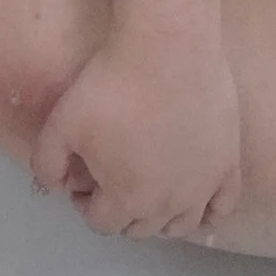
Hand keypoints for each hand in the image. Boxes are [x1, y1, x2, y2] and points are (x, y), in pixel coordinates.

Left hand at [29, 27, 242, 240]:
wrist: (167, 48)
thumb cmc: (111, 86)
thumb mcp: (60, 124)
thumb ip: (48, 163)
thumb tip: (55, 187)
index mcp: (126, 198)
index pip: (103, 223)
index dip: (86, 205)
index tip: (83, 183)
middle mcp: (168, 204)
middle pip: (142, 228)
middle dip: (121, 211)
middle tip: (111, 182)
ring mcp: (203, 186)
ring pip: (183, 224)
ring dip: (162, 218)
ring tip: (150, 192)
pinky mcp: (228, 164)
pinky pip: (224, 206)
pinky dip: (209, 211)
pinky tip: (197, 198)